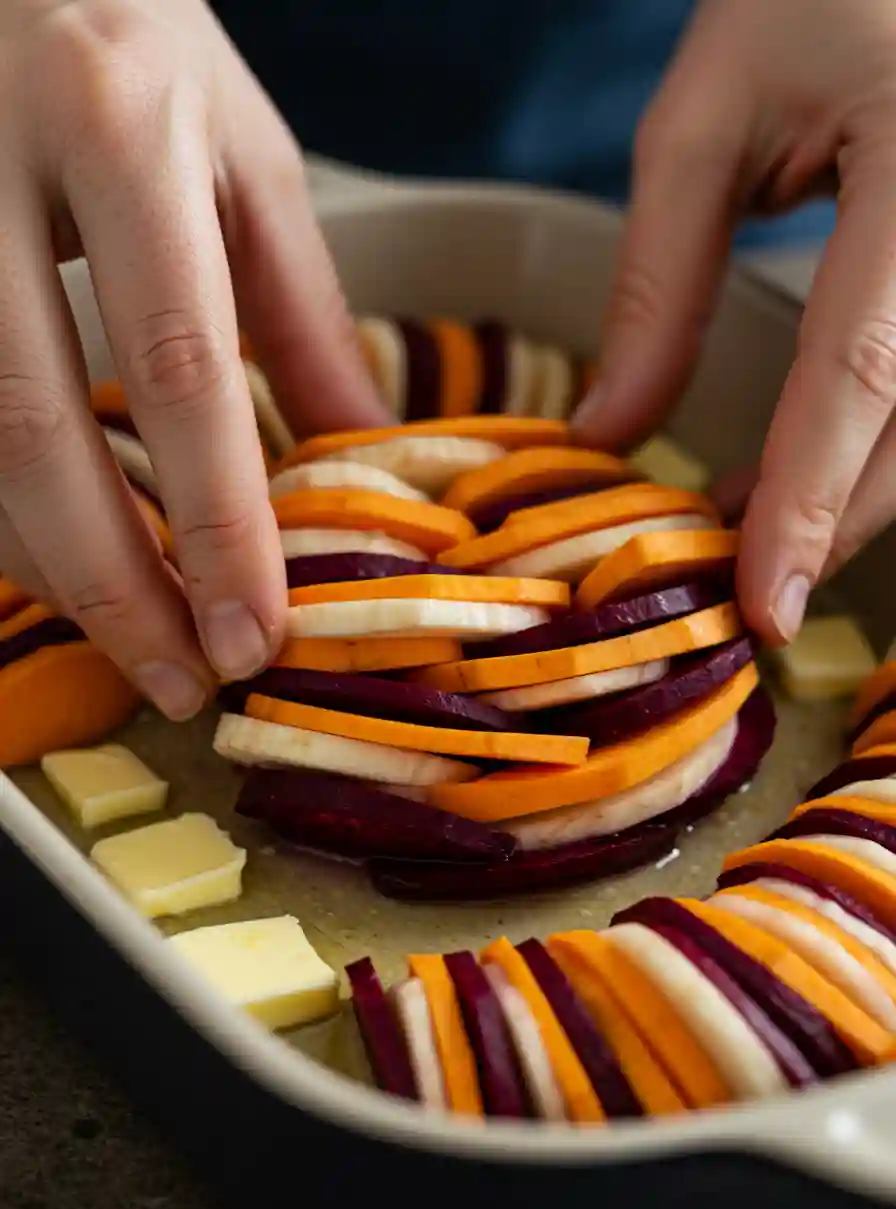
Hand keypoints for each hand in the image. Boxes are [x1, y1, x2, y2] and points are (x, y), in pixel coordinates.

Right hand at [0, 0, 387, 718]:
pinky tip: (57, 562)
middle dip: (113, 584)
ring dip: (49, 566)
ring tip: (138, 647)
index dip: (215, 520)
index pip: (175, 361)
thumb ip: (300, 315)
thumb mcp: (241, 160)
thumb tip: (368, 457)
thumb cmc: (135, 51)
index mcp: (117, 128)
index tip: (255, 633)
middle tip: (185, 680)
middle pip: (35, 425)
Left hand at [574, 0, 895, 644]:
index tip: (766, 607)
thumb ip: (659, 284)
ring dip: (853, 492)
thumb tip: (609, 432)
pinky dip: (876, 440)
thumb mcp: (705, 119)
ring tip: (750, 522)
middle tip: (733, 580)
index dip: (811, 501)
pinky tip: (809, 460)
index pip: (862, 367)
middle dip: (829, 521)